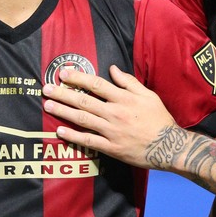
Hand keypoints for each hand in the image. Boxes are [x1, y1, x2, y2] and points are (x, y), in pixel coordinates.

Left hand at [42, 64, 179, 170]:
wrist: (169, 146)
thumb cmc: (159, 119)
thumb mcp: (148, 95)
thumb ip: (129, 82)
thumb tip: (112, 69)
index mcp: (124, 98)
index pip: (96, 84)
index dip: (78, 78)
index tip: (63, 74)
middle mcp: (115, 113)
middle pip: (84, 100)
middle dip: (63, 94)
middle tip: (46, 89)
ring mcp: (112, 131)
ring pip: (83, 119)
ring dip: (63, 112)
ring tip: (48, 106)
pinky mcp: (111, 148)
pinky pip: (89, 141)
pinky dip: (73, 136)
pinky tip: (60, 131)